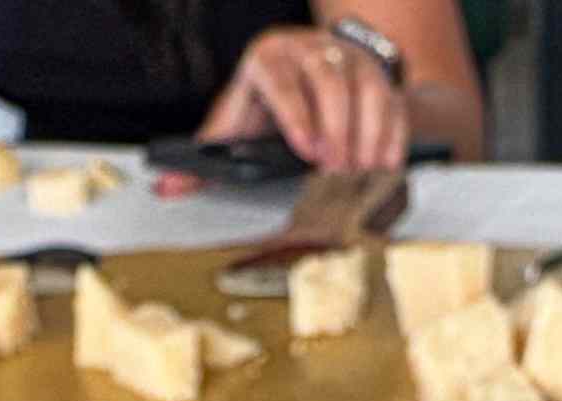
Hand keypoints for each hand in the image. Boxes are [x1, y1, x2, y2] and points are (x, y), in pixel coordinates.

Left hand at [200, 26, 409, 171]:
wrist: (311, 78)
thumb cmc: (267, 109)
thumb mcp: (236, 125)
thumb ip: (206, 158)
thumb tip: (168, 189)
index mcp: (270, 57)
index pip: (282, 78)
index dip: (295, 113)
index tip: (306, 150)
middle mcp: (312, 50)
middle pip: (329, 80)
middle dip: (336, 128)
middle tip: (336, 170)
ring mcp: (349, 60)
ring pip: (366, 88)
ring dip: (366, 134)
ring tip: (361, 173)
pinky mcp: (380, 76)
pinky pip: (393, 101)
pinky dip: (392, 135)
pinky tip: (386, 165)